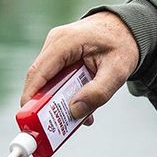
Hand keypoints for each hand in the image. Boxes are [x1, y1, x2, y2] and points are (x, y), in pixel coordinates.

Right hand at [21, 12, 139, 120]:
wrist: (128, 29)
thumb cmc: (123, 45)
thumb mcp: (117, 71)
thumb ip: (98, 92)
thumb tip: (74, 111)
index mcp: (66, 42)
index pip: (39, 72)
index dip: (31, 97)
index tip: (28, 119)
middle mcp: (56, 43)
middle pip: (40, 79)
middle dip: (43, 105)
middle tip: (48, 128)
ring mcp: (56, 48)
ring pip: (48, 81)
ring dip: (56, 102)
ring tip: (70, 123)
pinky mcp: (61, 56)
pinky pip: (56, 79)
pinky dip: (64, 95)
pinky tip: (81, 109)